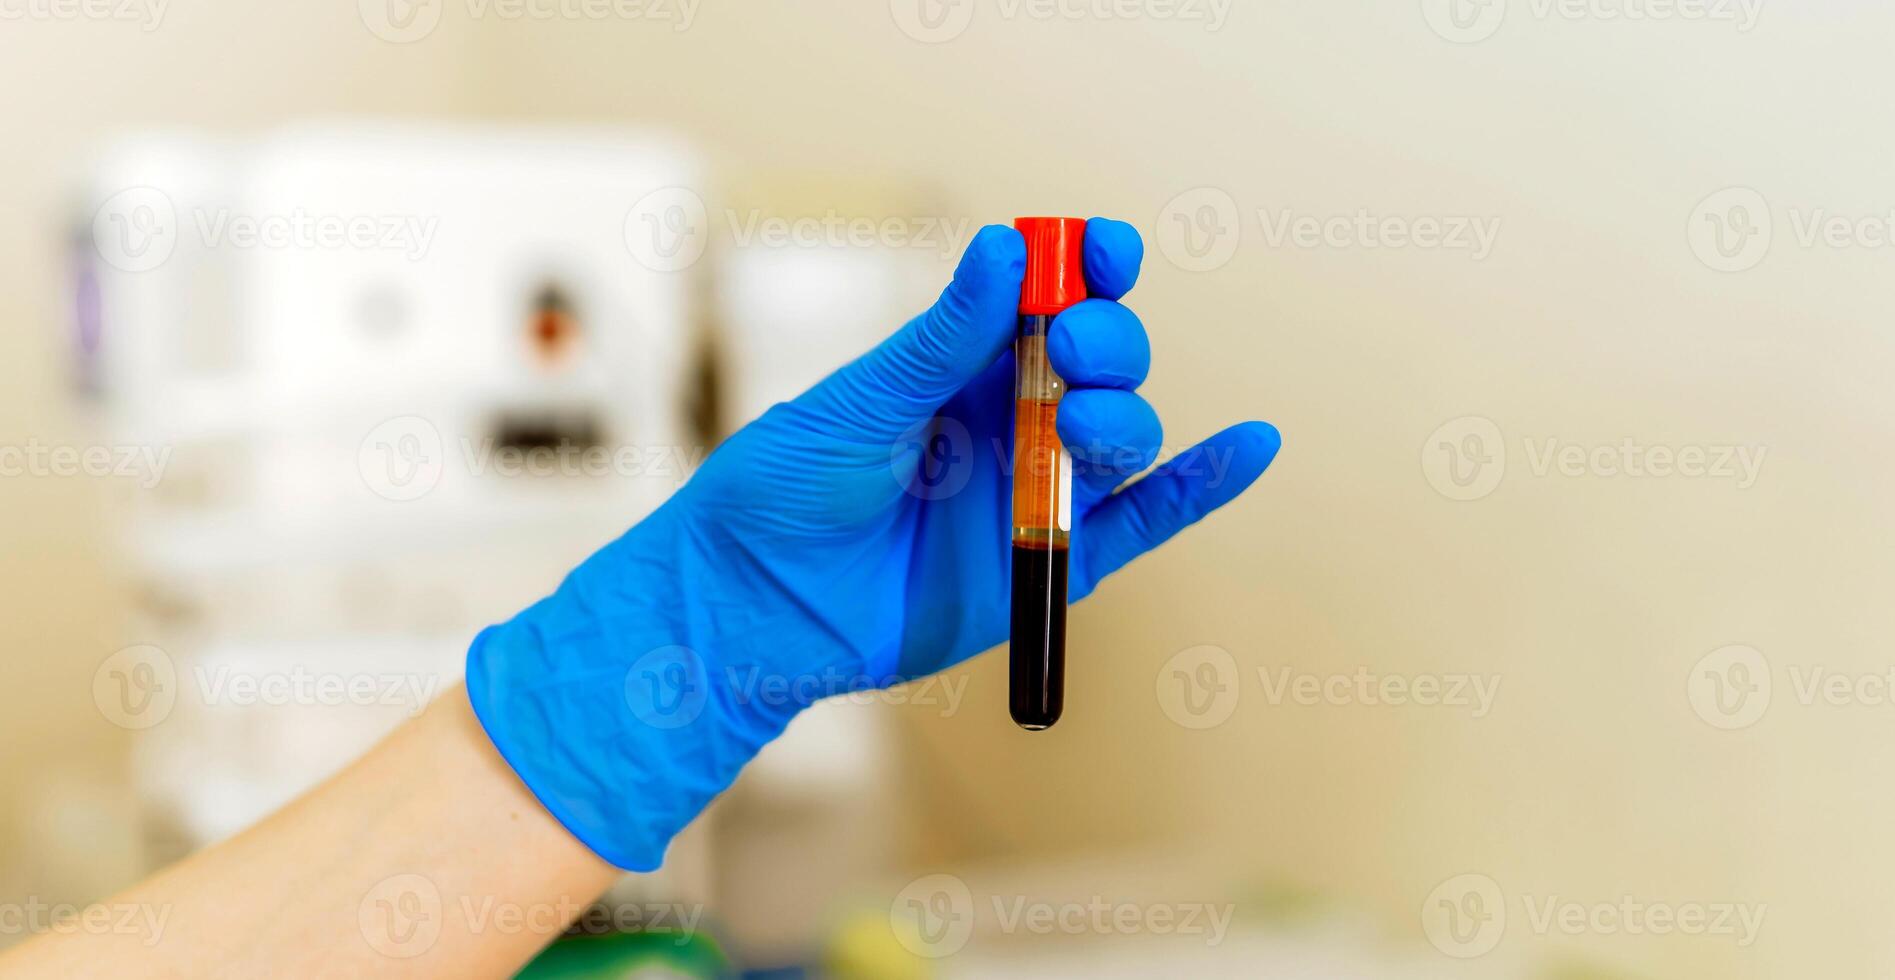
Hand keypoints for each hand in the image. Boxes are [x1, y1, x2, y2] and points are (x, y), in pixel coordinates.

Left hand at [467, 218, 1281, 869]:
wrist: (752, 609)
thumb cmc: (780, 492)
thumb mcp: (858, 404)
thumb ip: (941, 340)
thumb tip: (1008, 246)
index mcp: (962, 365)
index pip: (1047, 298)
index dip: (1087, 266)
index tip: (1103, 251)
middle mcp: (1011, 421)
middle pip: (1101, 363)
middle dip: (1104, 342)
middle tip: (1065, 346)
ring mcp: (1036, 491)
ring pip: (1124, 439)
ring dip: (1127, 415)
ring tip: (1080, 420)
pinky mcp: (1053, 563)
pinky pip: (1145, 523)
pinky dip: (1200, 486)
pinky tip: (1251, 446)